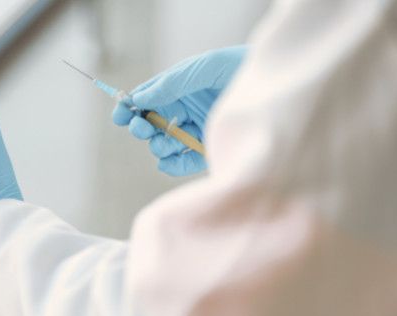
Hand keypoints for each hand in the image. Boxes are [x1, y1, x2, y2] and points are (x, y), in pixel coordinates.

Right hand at [113, 45, 246, 175]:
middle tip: (141, 127)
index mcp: (178, 90)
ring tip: (165, 142)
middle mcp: (185, 112)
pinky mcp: (209, 152)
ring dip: (158, 145)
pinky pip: (182, 163)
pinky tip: (170, 160)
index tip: (119, 115)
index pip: (147, 100)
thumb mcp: (203, 68)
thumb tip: (140, 98)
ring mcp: (196, 133)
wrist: (276, 88)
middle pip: (151, 125)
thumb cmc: (239, 69)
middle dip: (142, 127)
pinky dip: (172, 165)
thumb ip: (171, 83)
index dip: (130, 107)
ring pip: (164, 145)